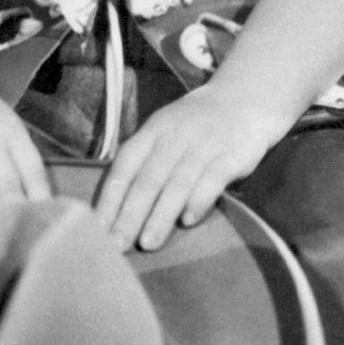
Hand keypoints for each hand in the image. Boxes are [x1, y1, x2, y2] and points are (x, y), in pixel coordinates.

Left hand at [95, 86, 286, 252]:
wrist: (246, 99)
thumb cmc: (196, 127)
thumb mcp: (165, 132)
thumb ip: (145, 163)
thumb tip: (116, 209)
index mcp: (152, 131)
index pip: (124, 166)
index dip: (109, 199)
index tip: (96, 230)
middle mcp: (175, 137)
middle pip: (148, 179)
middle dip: (130, 215)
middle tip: (116, 245)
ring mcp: (204, 144)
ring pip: (178, 183)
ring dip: (160, 215)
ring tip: (148, 243)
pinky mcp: (232, 154)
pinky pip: (213, 178)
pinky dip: (199, 200)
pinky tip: (188, 221)